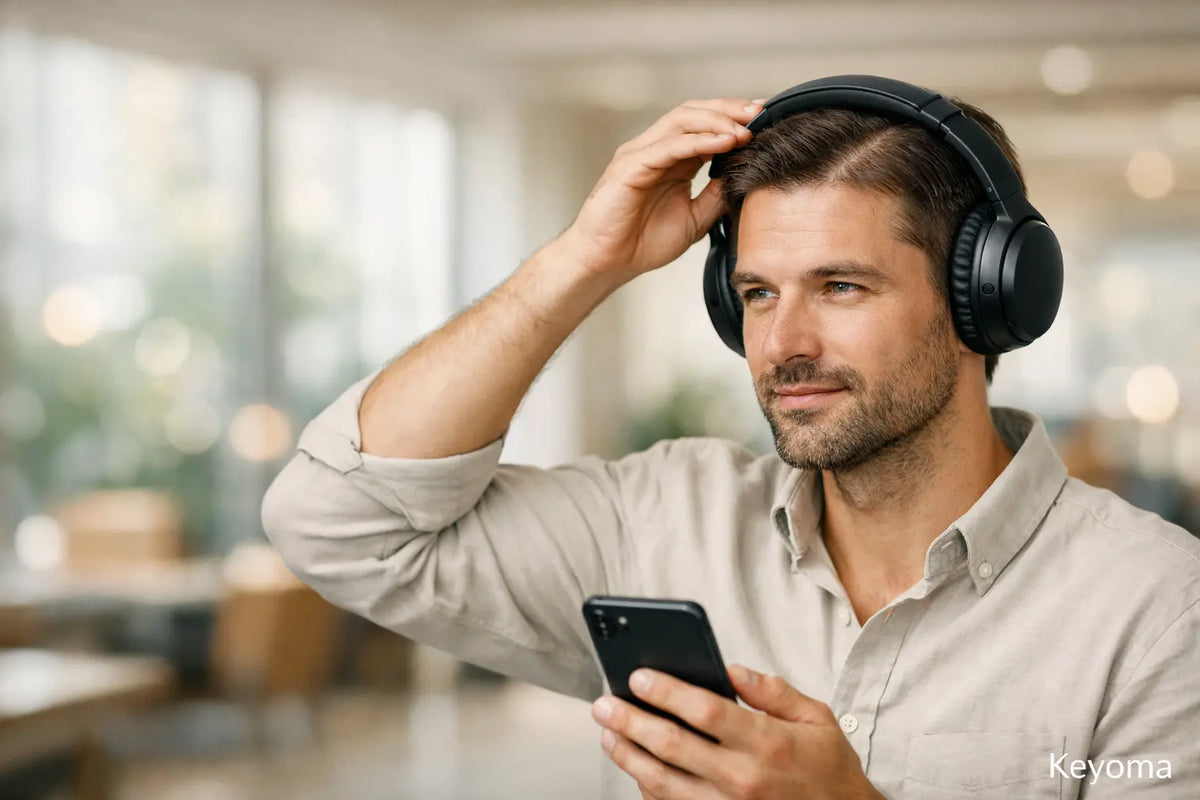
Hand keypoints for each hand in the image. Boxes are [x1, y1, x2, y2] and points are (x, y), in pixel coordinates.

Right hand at [560, 98, 760, 285]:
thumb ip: (715, 196)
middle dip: (730, 109)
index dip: (734, 118)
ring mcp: (641, 154)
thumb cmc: (641, 243)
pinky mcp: (630, 166)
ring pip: (682, 120)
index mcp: (670, 159)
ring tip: (745, 126)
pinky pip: (669, 146)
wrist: (606, 262)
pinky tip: (725, 141)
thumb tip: (744, 176)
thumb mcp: (694, 219)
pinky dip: (699, 140)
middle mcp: (655, 149)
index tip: (765, 120)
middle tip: (760, 111)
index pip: (704, 125)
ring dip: (717, 119)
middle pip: (694, 112)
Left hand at [590, 665, 883, 799]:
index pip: (704, 710)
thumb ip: (773, 691)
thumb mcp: (817, 719)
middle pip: (671, 745)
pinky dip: (648, 790)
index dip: (666, 691)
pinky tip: (635, 770)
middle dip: (630, 721)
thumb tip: (732, 669)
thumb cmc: (829, 770)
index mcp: (766, 743)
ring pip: (662, 782)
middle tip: (604, 705)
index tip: (638, 676)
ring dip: (629, 756)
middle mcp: (743, 778)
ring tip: (608, 735)